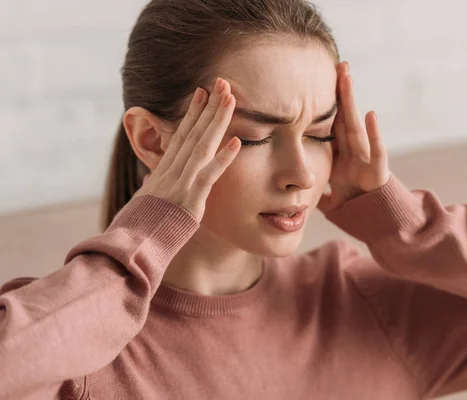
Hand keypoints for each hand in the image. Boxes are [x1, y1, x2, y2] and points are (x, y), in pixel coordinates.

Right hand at [133, 78, 240, 219]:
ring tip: (231, 100)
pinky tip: (237, 142)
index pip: (180, 136)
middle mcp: (171, 172)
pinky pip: (209, 175)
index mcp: (163, 171)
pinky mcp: (190, 200)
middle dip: (208, 107)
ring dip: (217, 122)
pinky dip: (223, 159)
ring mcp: (181, 183)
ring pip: (201, 146)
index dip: (193, 114)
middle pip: (193, 133)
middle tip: (222, 83)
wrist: (131, 246)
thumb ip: (151, 187)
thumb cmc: (138, 228)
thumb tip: (150, 178)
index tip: (202, 93)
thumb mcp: (144, 202)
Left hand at [317, 62, 390, 213]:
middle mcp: (353, 153)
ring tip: (347, 77)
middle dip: (339, 92)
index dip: (322, 105)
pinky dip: (375, 135)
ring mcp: (366, 161)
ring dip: (352, 102)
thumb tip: (289, 185)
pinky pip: (377, 153)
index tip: (312, 81)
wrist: (378, 224)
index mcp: (340, 155)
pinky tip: (371, 115)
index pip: (329, 125)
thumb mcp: (327, 192)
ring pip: (357, 127)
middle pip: (343, 118)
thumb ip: (312, 184)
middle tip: (335, 64)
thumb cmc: (354, 206)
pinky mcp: (379, 174)